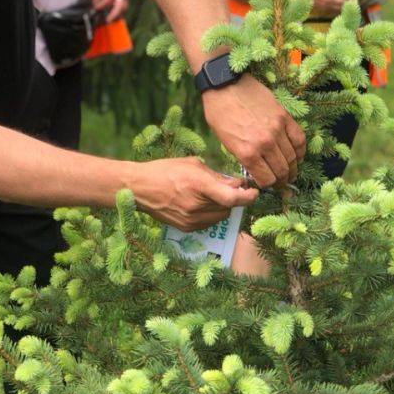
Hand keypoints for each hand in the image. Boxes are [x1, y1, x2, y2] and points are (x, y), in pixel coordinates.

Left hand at [91, 0, 128, 22]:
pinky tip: (114, 17)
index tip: (95, 9)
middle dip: (114, 14)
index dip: (101, 6)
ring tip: (110, 20)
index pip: (108, 0)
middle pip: (120, 6)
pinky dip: (120, 12)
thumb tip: (95, 6)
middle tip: (107, 20)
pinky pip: (124, 7)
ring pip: (124, 8)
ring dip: (118, 15)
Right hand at [132, 157, 257, 231]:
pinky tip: (202, 203)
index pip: (231, 198)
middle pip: (228, 207)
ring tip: (212, 195)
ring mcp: (190, 220)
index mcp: (197, 185)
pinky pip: (210, 223)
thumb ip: (216, 176)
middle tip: (230, 187)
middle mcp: (195, 206)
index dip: (247, 196)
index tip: (254, 191)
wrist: (139, 189)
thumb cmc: (164, 171)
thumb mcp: (192, 165)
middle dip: (234, 198)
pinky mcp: (186, 229)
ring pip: (221, 216)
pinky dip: (212, 213)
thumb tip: (237, 183)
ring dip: (223, 207)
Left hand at [202, 74, 305, 187]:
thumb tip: (254, 169)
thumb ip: (242, 156)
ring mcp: (277, 129)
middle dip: (283, 181)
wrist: (224, 83)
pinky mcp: (284, 117)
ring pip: (293, 157)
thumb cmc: (218, 112)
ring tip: (290, 171)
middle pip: (282, 171)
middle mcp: (264, 144)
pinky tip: (298, 155)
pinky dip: (301, 150)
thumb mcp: (223, 140)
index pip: (266, 180)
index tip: (267, 185)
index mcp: (246, 152)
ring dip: (293, 168)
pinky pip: (299, 139)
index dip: (268, 186)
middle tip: (282, 182)